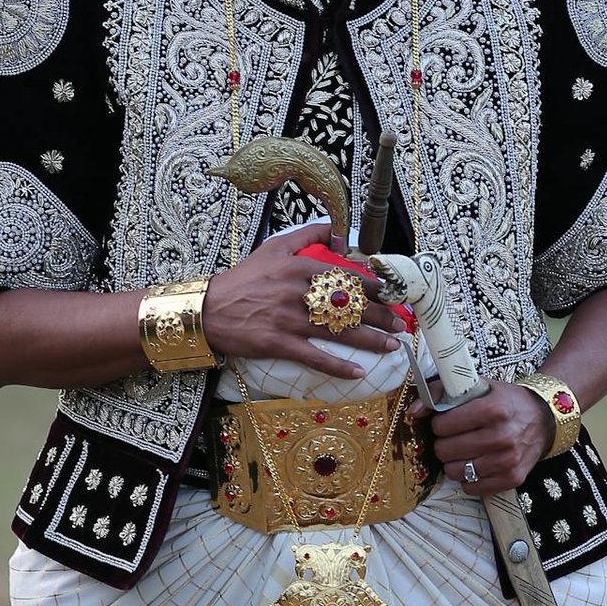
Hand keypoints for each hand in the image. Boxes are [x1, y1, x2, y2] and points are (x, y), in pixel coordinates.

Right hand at [203, 223, 400, 378]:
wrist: (207, 309)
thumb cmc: (242, 280)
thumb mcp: (272, 248)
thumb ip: (306, 235)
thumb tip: (338, 232)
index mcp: (299, 268)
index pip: (345, 276)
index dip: (373, 287)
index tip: (392, 294)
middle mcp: (297, 293)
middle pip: (348, 305)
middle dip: (379, 315)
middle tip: (400, 323)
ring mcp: (288, 320)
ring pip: (337, 331)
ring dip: (369, 340)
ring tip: (391, 346)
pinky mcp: (277, 343)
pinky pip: (314, 357)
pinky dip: (337, 367)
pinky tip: (357, 373)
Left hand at [428, 381, 553, 494]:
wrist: (544, 419)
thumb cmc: (506, 402)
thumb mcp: (478, 386)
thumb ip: (441, 392)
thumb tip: (414, 412)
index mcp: (492, 410)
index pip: (443, 425)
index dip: (440, 423)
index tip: (448, 421)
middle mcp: (502, 437)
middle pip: (445, 450)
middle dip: (444, 443)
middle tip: (454, 438)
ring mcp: (507, 461)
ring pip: (455, 472)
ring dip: (453, 462)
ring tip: (464, 451)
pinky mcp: (511, 479)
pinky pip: (471, 488)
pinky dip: (468, 479)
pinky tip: (476, 464)